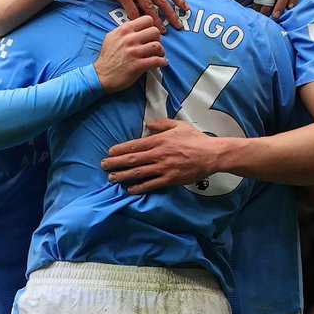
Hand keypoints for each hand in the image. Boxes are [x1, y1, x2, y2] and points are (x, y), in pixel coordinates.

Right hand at [92, 18, 166, 92]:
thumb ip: (124, 30)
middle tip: (155, 45)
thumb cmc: (107, 57)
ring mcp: (134, 52)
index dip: (152, 26)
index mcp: (124, 30)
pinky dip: (162, 62)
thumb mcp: (111, 37)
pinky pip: (157, 61)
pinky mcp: (138, 65)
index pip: (147, 20)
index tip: (151, 34)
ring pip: (157, 46)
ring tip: (159, 54)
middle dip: (158, 39)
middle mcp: (130, 39)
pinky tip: (162, 62)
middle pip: (155, 31)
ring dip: (161, 51)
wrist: (101, 75)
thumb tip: (135, 27)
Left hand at [100, 118, 221, 191]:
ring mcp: (163, 168)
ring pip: (138, 173)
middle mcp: (158, 154)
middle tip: (103, 165)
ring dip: (123, 176)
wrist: (211, 154)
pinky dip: (139, 187)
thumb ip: (161, 124)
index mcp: (159, 140)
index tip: (110, 152)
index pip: (134, 145)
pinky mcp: (170, 179)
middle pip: (132, 159)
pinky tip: (129, 189)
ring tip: (111, 178)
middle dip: (115, 162)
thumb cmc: (195, 139)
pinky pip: (151, 184)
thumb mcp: (178, 125)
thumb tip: (147, 124)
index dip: (120, 149)